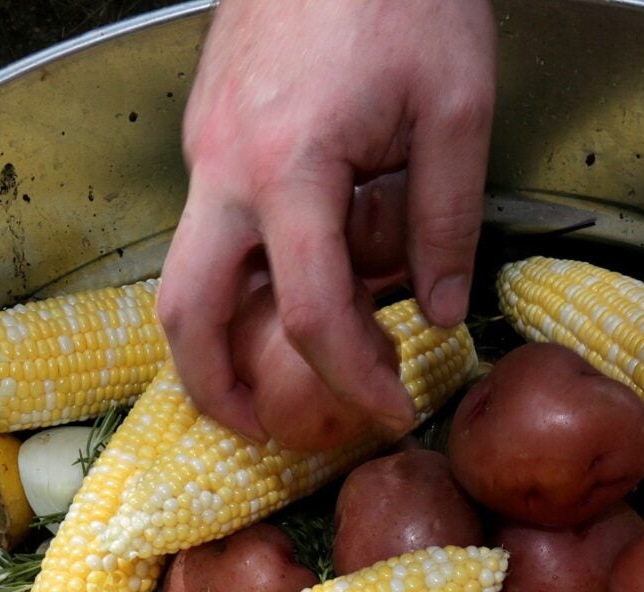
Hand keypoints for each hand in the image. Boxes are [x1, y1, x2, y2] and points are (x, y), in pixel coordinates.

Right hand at [158, 0, 495, 439]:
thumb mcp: (456, 108)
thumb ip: (446, 220)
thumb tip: (438, 311)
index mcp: (290, 166)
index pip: (308, 314)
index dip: (351, 380)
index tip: (389, 411)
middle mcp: (226, 165)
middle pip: (187, 312)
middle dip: (218, 390)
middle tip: (268, 432)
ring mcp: (205, 146)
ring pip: (187, 270)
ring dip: (222, 335)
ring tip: (283, 372)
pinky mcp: (209, 128)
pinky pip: (209, 225)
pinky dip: (240, 273)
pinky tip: (300, 279)